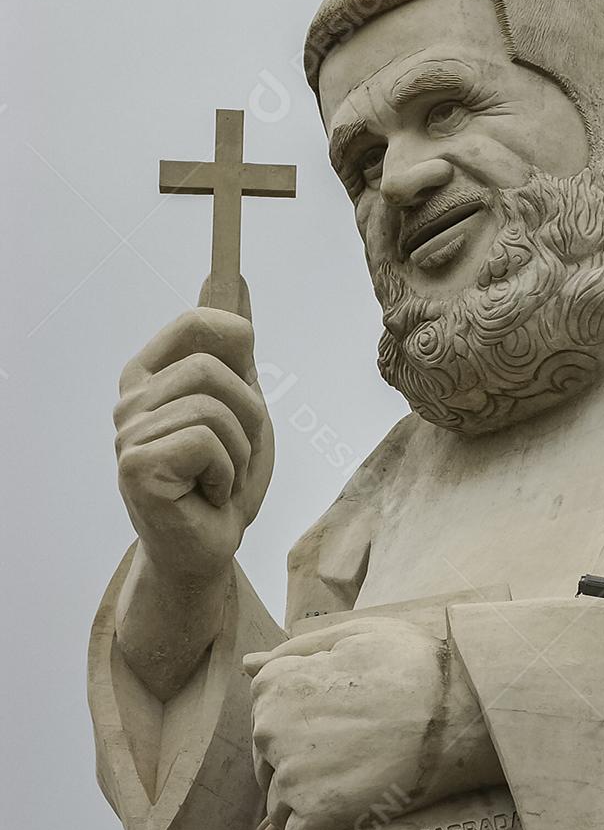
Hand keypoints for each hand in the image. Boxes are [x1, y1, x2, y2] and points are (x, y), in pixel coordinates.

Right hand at [114, 307, 272, 580]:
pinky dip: (225, 475)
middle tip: (237, 455)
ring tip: (221, 479)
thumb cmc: (222, 483)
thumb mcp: (242, 408)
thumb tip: (233, 279)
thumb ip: (235, 352)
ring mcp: (128, 432)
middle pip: (214, 368)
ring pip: (215, 409)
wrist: (207, 550)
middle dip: (249, 417)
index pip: (196, 323)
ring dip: (239, 453)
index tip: (249, 362)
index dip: (234, 336)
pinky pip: (207, 443)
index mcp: (151, 378)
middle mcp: (131, 400)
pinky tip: (208, 495)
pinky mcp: (136, 466)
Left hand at [246, 617, 500, 829]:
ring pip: (281, 805)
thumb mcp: (356, 635)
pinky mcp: (317, 817)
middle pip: (269, 764)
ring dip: (306, 808)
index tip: (335, 733)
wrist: (462, 712)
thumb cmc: (416, 667)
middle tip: (350, 765)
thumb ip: (298, 651)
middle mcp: (270, 731)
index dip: (300, 728)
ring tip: (352, 796)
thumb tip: (248, 664)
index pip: (265, 719)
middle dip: (297, 769)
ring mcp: (291, 777)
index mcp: (274, 685)